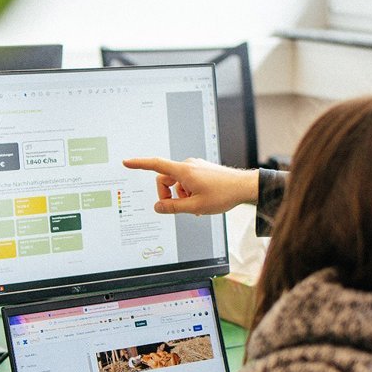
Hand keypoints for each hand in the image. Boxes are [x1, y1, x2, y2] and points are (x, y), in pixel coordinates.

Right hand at [123, 157, 258, 215]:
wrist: (244, 187)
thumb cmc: (223, 194)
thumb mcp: (195, 206)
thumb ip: (173, 208)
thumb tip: (157, 207)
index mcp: (184, 171)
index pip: (156, 165)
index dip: (139, 164)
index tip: (127, 162)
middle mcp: (188, 165)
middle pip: (166, 180)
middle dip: (169, 195)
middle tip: (180, 208)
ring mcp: (195, 167)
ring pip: (177, 183)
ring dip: (182, 196)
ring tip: (197, 206)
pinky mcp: (201, 170)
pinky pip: (187, 181)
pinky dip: (189, 192)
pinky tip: (201, 202)